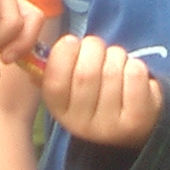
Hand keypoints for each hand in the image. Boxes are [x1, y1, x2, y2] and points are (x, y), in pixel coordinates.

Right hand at [42, 35, 162, 147]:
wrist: (131, 127)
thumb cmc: (95, 95)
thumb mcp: (69, 87)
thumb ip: (52, 68)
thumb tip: (32, 48)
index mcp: (59, 112)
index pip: (55, 79)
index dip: (64, 52)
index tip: (72, 42)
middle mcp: (81, 125)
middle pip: (86, 72)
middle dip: (94, 48)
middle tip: (98, 48)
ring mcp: (110, 126)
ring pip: (112, 70)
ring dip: (117, 56)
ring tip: (117, 63)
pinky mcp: (137, 120)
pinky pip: (135, 75)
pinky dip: (135, 65)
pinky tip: (132, 76)